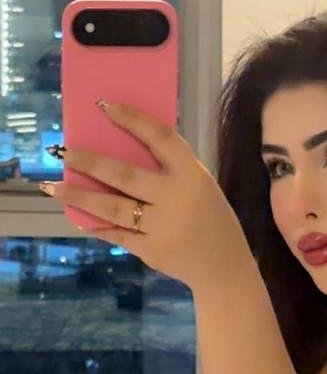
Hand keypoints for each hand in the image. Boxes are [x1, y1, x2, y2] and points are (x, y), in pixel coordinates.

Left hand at [46, 100, 246, 288]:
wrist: (224, 267)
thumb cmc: (211, 219)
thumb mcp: (200, 186)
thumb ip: (170, 171)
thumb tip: (121, 149)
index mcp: (192, 176)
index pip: (159, 139)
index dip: (132, 120)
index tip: (105, 106)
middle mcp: (176, 199)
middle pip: (125, 175)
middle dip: (90, 162)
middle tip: (63, 152)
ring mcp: (162, 228)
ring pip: (113, 208)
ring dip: (81, 196)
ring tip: (55, 187)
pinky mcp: (152, 251)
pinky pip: (118, 235)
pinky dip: (97, 226)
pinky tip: (78, 217)